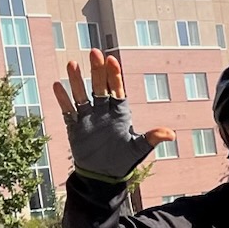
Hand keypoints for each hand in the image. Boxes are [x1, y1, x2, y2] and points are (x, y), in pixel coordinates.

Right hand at [52, 49, 174, 181]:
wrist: (103, 175)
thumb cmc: (123, 161)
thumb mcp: (139, 149)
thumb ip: (152, 139)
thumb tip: (171, 134)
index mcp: (119, 113)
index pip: (117, 90)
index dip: (114, 75)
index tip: (112, 60)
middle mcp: (103, 111)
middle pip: (99, 87)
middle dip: (97, 71)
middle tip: (94, 52)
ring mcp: (88, 117)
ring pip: (81, 95)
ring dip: (77, 81)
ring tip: (72, 64)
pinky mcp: (75, 126)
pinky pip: (68, 110)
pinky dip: (63, 99)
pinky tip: (57, 85)